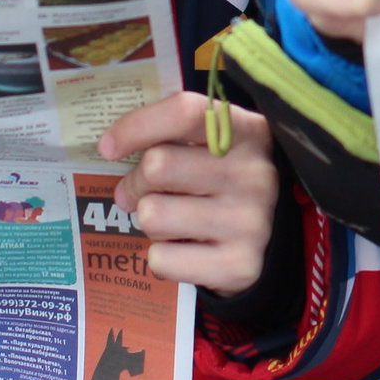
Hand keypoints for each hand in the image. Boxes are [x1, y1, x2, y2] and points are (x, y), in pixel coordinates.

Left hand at [103, 92, 279, 295]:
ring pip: (153, 215)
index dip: (137, 126)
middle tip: (140, 192)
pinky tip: (182, 249)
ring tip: (169, 220)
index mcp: (249, 132)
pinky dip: (161, 256)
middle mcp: (255, 173)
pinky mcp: (240, 266)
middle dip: (136, 182)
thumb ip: (173, 134)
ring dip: (150, 220)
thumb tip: (111, 149)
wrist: (271, 241)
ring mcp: (251, 222)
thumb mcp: (215, 145)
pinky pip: (162, 259)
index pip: (185, 113)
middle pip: (157, 166)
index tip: (108, 147)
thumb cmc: (225, 181)